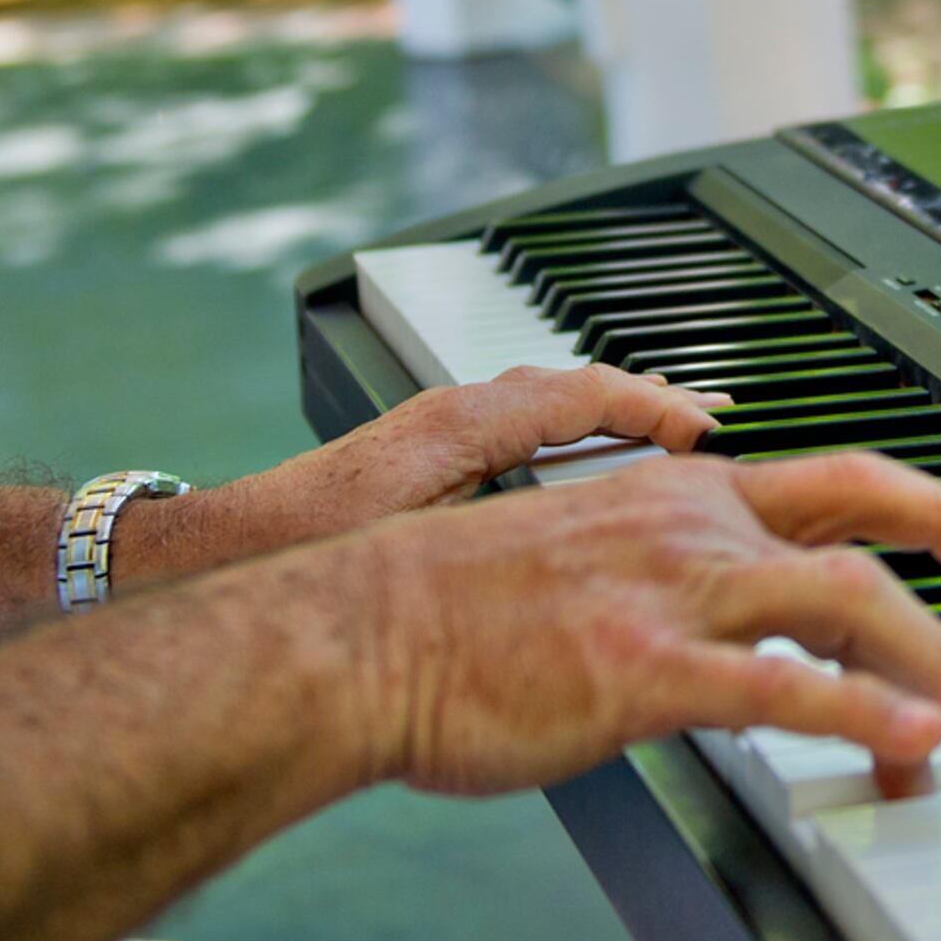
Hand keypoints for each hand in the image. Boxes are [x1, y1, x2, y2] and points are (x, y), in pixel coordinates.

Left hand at [295, 364, 727, 530]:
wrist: (232, 554)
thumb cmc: (312, 547)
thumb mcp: (432, 532)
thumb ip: (511, 521)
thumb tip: (598, 520)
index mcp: (468, 419)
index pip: (588, 389)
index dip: (658, 407)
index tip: (709, 430)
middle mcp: (457, 410)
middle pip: (575, 385)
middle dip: (647, 401)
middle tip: (709, 423)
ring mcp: (441, 429)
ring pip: (548, 403)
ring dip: (610, 414)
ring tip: (666, 436)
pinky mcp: (426, 455)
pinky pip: (521, 427)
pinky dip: (569, 435)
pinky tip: (585, 471)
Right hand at [341, 449, 940, 800]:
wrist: (355, 635)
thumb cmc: (438, 609)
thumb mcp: (571, 554)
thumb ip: (657, 568)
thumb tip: (715, 610)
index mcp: (673, 497)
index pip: (829, 478)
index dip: (923, 499)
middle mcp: (687, 527)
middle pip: (861, 524)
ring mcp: (670, 595)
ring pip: (845, 600)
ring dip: (933, 657)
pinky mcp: (644, 670)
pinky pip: (780, 691)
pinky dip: (860, 714)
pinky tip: (909, 739)